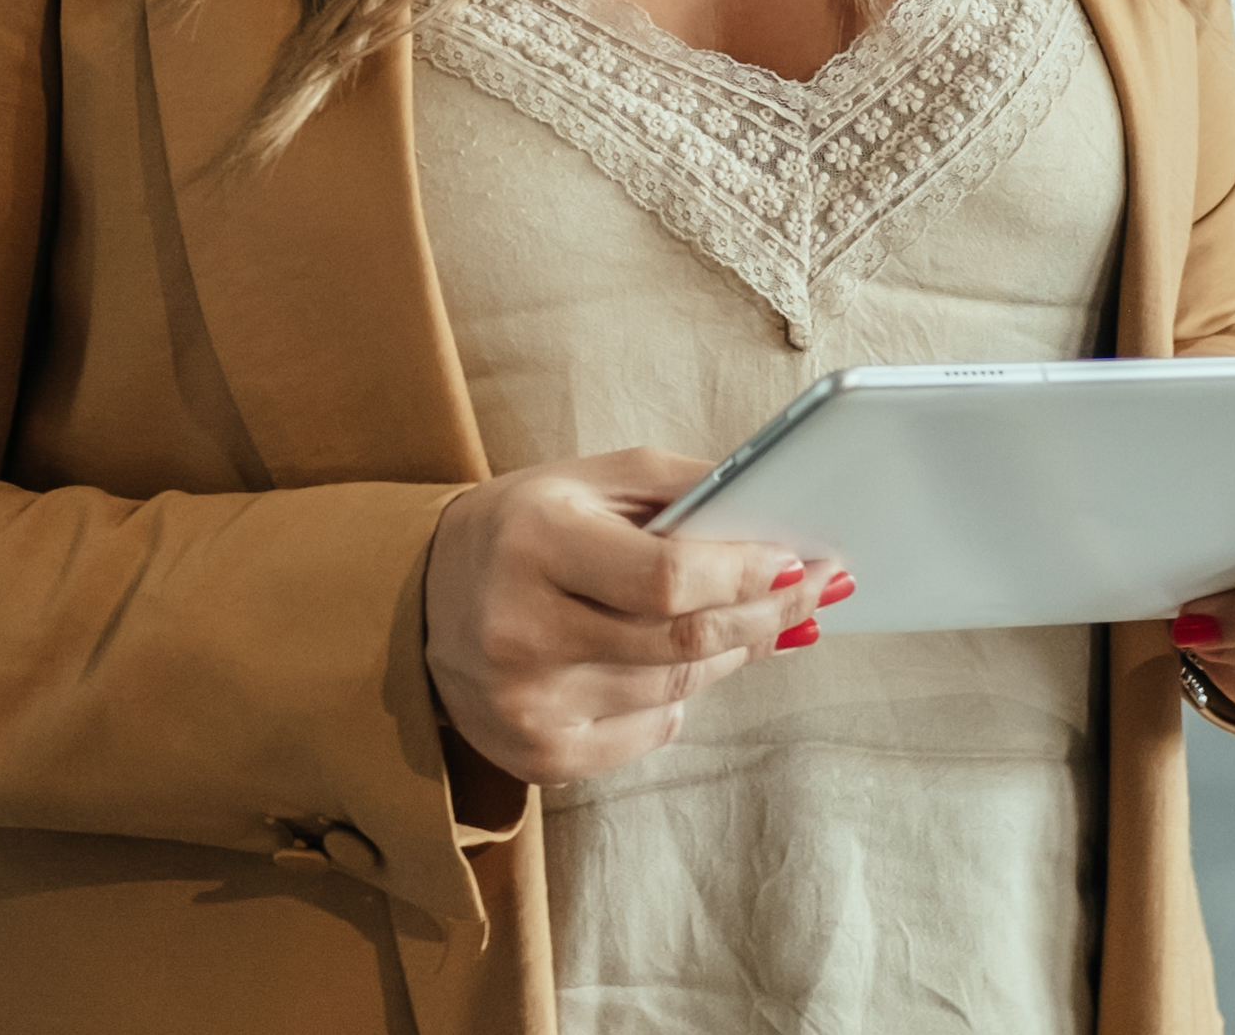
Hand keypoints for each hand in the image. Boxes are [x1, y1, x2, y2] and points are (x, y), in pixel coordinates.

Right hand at [421, 449, 840, 792]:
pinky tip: (666, 665)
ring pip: (675, 689)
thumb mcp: (589, 479)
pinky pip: (648, 731)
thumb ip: (682, 487)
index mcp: (535, 543)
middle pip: (681, 643)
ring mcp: (527, 704)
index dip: (744, 574)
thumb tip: (776, 517)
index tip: (799, 561)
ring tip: (754, 622)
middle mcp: (523, 630)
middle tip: (815, 594)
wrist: (420, 598)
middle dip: (765, 617)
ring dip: (730, 655)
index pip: (666, 578)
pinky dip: (676, 697)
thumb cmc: (524, 528)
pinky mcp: (535, 755)